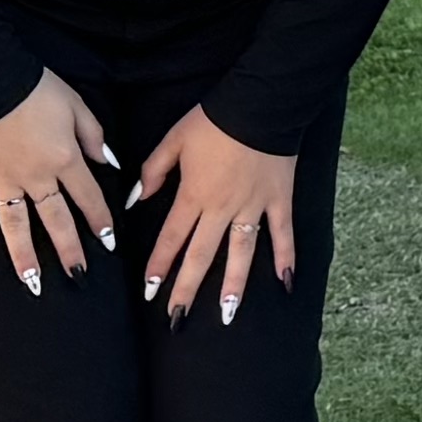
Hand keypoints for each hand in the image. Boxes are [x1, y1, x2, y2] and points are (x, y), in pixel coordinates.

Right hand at [0, 71, 118, 287]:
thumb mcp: (76, 104)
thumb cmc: (35, 87)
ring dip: (24, 257)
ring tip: (32, 283)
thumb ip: (93, 136)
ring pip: (16, 225)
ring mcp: (1, 181)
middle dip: (69, 250)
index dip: (100, 220)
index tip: (108, 242)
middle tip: (78, 276)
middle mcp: (35, 177)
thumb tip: (109, 163)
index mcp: (64, 159)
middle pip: (56, 219)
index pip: (88, 196)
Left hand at [133, 105, 299, 320]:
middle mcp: (222, 207)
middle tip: (177, 319)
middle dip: (187, 289)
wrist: (261, 102)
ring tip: (226, 315)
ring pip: (241, 253)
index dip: (159, 265)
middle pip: (202, 255)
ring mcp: (253, 206)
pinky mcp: (279, 200)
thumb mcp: (174, 140)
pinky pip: (282, 234)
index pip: (171, 237)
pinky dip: (285, 258)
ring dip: (234, 286)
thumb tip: (135, 199)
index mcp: (194, 194)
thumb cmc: (214, 119)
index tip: (150, 291)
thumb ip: (153, 171)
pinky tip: (285, 283)